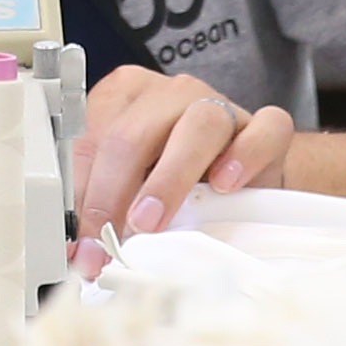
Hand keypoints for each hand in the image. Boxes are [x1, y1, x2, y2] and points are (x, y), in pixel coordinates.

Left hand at [70, 70, 294, 280]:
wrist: (242, 178)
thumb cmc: (177, 179)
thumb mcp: (128, 187)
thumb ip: (103, 205)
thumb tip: (83, 251)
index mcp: (124, 98)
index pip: (89, 141)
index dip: (81, 197)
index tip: (82, 245)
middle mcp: (169, 94)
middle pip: (133, 134)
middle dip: (113, 194)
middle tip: (109, 238)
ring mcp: (220, 104)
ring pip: (197, 125)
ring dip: (169, 177)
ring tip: (152, 219)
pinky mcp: (264, 127)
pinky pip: (262, 130)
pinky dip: (244, 156)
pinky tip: (225, 185)